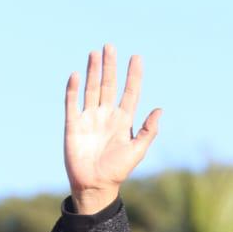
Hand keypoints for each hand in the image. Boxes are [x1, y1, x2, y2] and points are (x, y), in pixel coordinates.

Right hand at [64, 44, 160, 213]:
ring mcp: (89, 118)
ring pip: (92, 89)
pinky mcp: (73, 124)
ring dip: (93, 71)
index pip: (129, 92)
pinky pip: (72, 103)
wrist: (95, 185)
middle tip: (110, 46)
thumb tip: (160, 109)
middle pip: (109, 85)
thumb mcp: (137, 151)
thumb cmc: (118, 171)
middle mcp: (106, 115)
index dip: (133, 75)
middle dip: (110, 66)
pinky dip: (73, 89)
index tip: (137, 57)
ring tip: (95, 53)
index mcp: (123, 121)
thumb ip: (148, 130)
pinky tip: (76, 75)